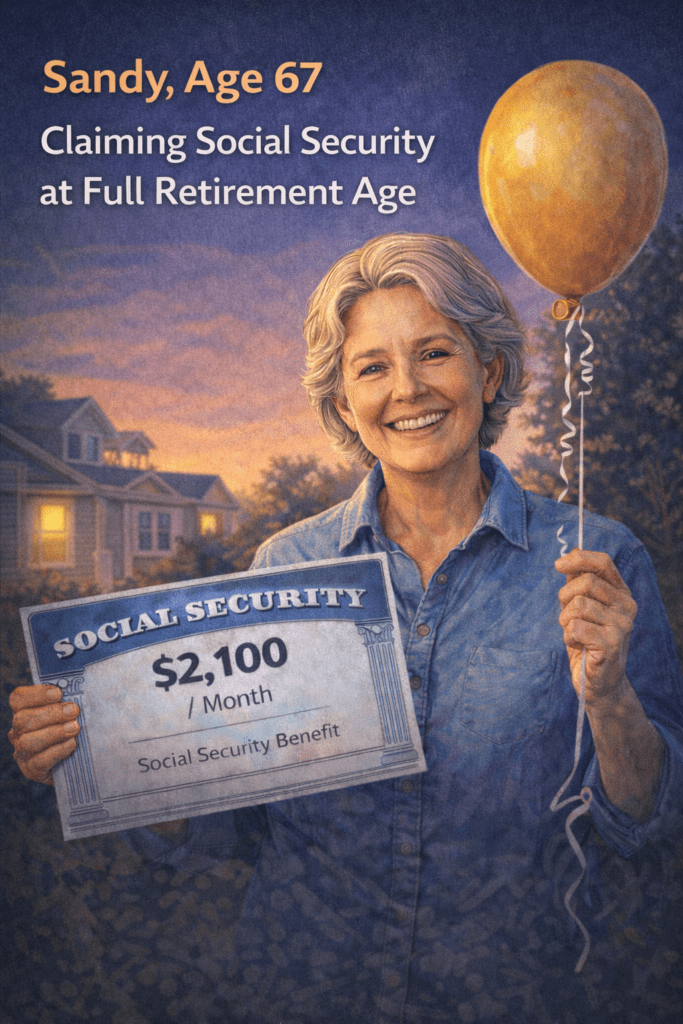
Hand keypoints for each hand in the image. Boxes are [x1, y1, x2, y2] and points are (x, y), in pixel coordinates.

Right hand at [8, 684, 80, 784]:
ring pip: (28, 741)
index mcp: (24, 712)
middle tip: (74, 710)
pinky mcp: (31, 770)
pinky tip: (72, 744)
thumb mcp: (71, 711)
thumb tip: (83, 682)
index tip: (58, 693)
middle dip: (50, 713)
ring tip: (75, 727)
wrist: (79, 761)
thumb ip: (70, 699)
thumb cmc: (75, 727)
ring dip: (53, 732)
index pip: (18, 699)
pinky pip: (39, 761)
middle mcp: (18, 731)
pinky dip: (57, 751)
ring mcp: (22, 752)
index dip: (36, 694)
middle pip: (22, 719)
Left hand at [555, 549, 637, 706]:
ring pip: (577, 605)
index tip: (558, 564)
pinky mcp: (611, 644)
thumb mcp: (582, 607)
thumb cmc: (587, 641)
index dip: (579, 559)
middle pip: (585, 583)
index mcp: (621, 593)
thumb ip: (579, 582)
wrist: (598, 683)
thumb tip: (572, 552)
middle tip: (567, 616)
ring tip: (574, 634)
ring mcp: (622, 626)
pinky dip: (568, 636)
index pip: (603, 563)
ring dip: (565, 621)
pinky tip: (578, 646)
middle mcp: (627, 607)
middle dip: (565, 597)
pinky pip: (575, 627)